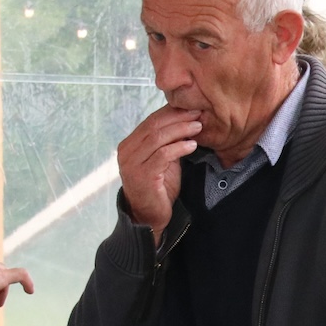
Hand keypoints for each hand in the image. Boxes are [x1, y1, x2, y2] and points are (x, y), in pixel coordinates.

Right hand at [118, 105, 202, 237]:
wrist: (149, 217)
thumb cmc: (158, 187)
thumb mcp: (163, 160)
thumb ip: (168, 142)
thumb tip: (186, 120)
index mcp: (129, 145)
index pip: (151, 121)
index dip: (172, 112)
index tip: (192, 108)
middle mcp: (126, 151)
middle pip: (154, 126)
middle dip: (179, 118)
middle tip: (198, 114)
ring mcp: (132, 164)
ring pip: (158, 138)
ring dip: (181, 130)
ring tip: (198, 127)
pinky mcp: (142, 175)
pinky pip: (163, 155)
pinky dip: (179, 148)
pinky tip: (192, 145)